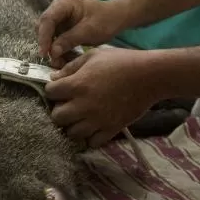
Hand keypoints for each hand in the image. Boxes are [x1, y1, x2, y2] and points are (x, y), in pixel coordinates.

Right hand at [37, 0, 127, 63]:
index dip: (44, 36)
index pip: (48, 19)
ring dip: (53, 50)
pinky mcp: (63, 26)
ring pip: (49, 35)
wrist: (117, 17)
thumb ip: (69, 40)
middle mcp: (59, 7)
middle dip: (48, 45)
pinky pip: (56, 39)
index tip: (44, 53)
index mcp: (65, 3)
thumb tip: (52, 52)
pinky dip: (60, 49)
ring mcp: (60, 16)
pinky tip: (65, 60)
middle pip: (45, 27)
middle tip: (53, 61)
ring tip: (60, 63)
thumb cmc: (106, 20)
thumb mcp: (89, 31)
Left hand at [45, 48, 159, 147]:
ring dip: (73, 125)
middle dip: (59, 110)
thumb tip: (55, 78)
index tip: (59, 88)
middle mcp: (83, 105)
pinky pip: (92, 143)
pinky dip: (90, 137)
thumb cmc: (121, 61)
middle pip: (56, 117)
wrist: (149, 76)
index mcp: (77, 84)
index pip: (49, 92)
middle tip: (68, 104)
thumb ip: (71, 67)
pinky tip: (93, 126)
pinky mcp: (111, 129)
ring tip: (80, 117)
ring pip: (72, 133)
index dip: (52, 89)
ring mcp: (97, 120)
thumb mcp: (93, 56)